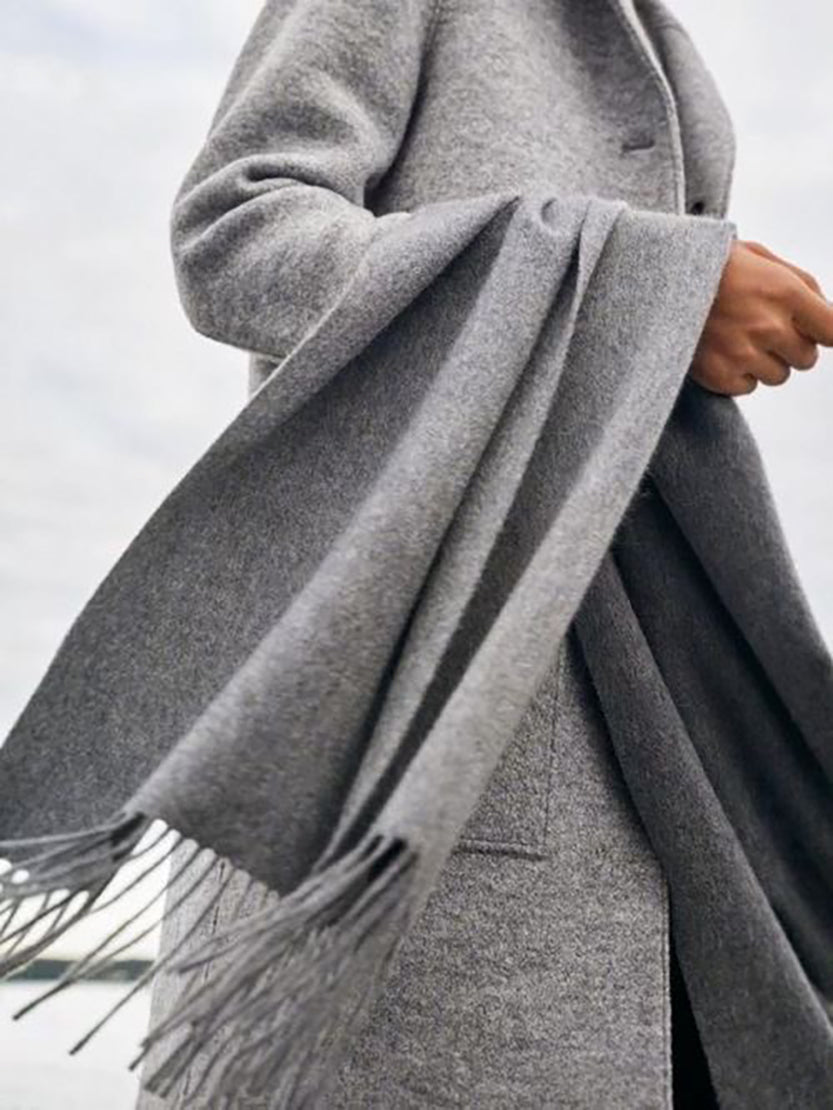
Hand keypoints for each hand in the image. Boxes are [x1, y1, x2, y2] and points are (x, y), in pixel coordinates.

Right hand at [688, 239, 832, 395]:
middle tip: (765, 328)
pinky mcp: (719, 375)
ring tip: (738, 336)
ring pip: (778, 376)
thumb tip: (829, 315)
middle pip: (807, 359)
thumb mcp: (762, 258)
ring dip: (765, 361)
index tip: (820, 333)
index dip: (828, 334)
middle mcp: (768, 326)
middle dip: (792, 346)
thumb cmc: (714, 265)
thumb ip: (803, 286)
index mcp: (785, 293)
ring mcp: (742, 354)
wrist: (657, 279)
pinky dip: (737, 373)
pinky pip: (747, 387)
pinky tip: (721, 349)